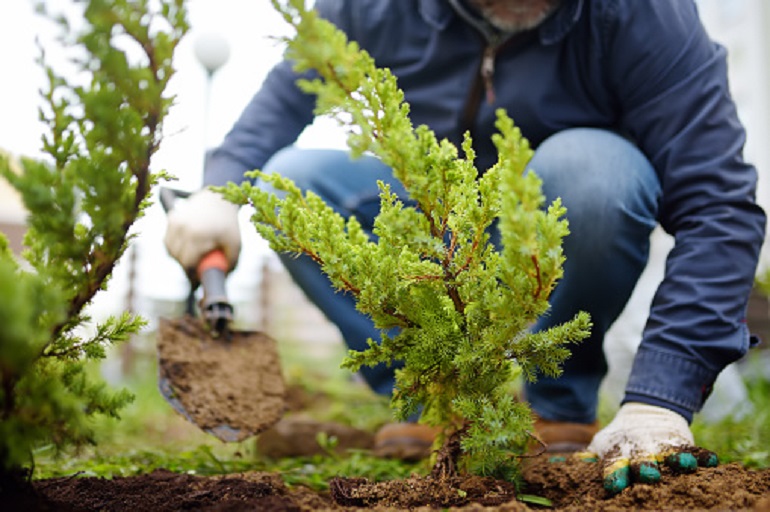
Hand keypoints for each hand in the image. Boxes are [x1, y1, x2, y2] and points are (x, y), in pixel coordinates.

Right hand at [164, 188, 240, 275]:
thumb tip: (221, 279)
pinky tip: (185, 247)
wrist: (219, 199)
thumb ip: (230, 263)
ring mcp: (175, 222)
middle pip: (178, 258)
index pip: (188, 263)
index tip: (197, 281)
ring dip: (179, 257)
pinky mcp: (171, 219)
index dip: (192, 275)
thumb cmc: (228, 225)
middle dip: (186, 267)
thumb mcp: (235, 244)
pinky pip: (168, 241)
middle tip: (196, 270)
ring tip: (192, 257)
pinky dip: (174, 247)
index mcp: (198, 235)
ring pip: (170, 251)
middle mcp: (183, 228)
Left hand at [584, 402, 717, 494]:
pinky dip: (702, 456)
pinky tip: (712, 461)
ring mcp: (663, 447)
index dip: (614, 474)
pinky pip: (695, 450)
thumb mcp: (602, 445)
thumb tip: (555, 466)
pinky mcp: (682, 443)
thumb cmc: (620, 440)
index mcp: (619, 454)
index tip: (613, 484)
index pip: (614, 465)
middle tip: (648, 475)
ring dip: (676, 460)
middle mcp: (641, 451)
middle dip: (644, 468)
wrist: (646, 413)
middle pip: (643, 461)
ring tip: (683, 465)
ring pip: (670, 455)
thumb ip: (586, 459)